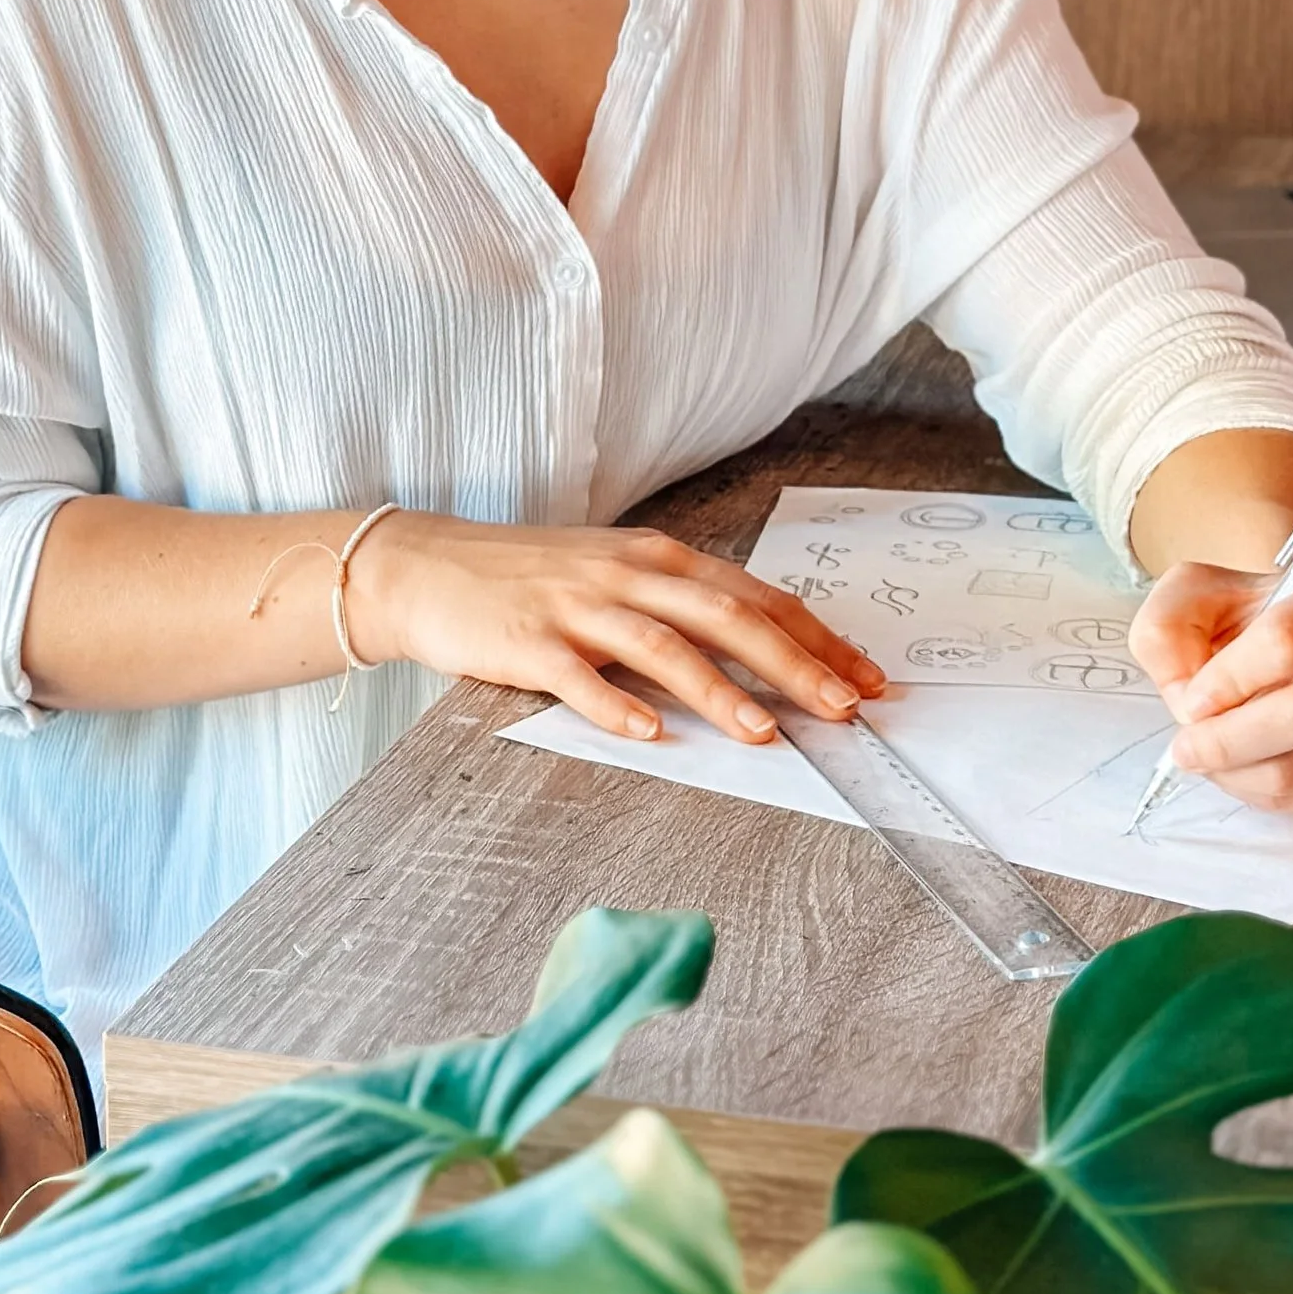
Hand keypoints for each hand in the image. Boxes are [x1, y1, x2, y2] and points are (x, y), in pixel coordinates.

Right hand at [348, 513, 887, 747]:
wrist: (425, 564)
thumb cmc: (529, 578)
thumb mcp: (615, 575)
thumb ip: (678, 605)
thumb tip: (758, 646)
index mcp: (658, 558)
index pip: (756, 597)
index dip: (817, 638)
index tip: (867, 677)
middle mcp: (627, 575)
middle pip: (728, 618)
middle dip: (795, 665)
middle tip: (847, 708)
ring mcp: (577, 607)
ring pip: (664, 646)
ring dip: (719, 691)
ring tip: (765, 733)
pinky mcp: (528, 641)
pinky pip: (579, 677)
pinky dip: (617, 706)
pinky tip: (649, 736)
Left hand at [1126, 561, 1292, 816]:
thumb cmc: (1249, 618)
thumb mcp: (1195, 596)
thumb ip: (1170, 630)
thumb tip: (1188, 701)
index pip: (1289, 641)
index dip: (1229, 679)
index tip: (1191, 697)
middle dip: (1229, 739)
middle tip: (1187, 746)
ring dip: (1239, 773)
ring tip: (1208, 756)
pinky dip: (1265, 794)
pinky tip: (1246, 768)